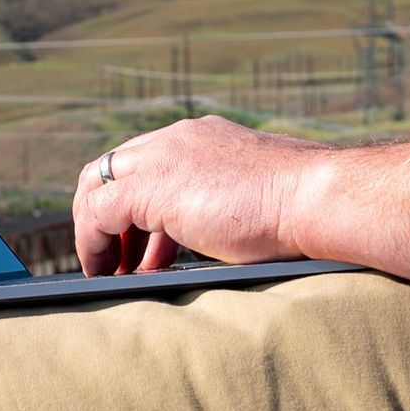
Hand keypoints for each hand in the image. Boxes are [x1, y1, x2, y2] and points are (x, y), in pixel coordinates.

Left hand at [73, 115, 324, 274]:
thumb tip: (223, 232)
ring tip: (108, 272)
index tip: (143, 244)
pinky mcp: (150, 188)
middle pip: (112, 167)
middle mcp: (175, 139)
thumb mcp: (255, 197)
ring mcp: (160, 159)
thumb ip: (227, 203)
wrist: (315, 199)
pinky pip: (98, 214)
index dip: (137, 205)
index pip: (148, 161)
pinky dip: (93, 244)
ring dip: (97, 232)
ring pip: (96, 186)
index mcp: (203, 138)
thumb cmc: (302, 207)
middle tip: (114, 257)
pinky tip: (105, 272)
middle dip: (106, 215)